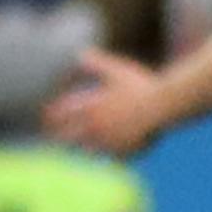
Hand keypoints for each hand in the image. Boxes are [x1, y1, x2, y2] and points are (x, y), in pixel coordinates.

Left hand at [42, 48, 162, 156]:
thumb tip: (80, 53)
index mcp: (90, 109)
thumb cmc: (142, 85)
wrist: (165, 106)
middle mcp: (94, 129)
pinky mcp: (122, 153)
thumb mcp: (118, 70)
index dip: (50, 117)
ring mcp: (107, 143)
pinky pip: (108, 158)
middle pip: (67, 139)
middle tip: (54, 137)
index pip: (60, 117)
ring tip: (77, 148)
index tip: (46, 117)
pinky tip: (108, 153)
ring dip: (79, 148)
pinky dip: (105, 156)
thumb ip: (97, 62)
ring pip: (84, 151)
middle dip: (59, 137)